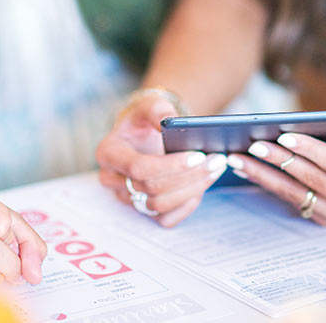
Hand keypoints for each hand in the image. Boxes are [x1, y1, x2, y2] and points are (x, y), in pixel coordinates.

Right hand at [96, 93, 227, 226]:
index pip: (138, 167)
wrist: (144, 134)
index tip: (198, 155)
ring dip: (191, 190)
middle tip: (216, 161)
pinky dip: (186, 206)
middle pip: (151, 188)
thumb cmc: (145, 119)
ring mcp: (126, 198)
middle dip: (188, 176)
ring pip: (159, 206)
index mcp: (108, 152)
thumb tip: (169, 125)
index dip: (170, 165)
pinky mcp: (142, 210)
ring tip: (214, 171)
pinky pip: (165, 220)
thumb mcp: (149, 105)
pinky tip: (201, 187)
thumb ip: (158, 110)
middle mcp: (112, 179)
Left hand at [226, 111, 325, 225]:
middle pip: (312, 181)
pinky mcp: (322, 219)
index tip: (284, 135)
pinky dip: (268, 184)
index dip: (311, 149)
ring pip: (296, 194)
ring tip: (239, 160)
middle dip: (281, 161)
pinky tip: (248, 170)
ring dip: (265, 176)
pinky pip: (291, 199)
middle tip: (254, 146)